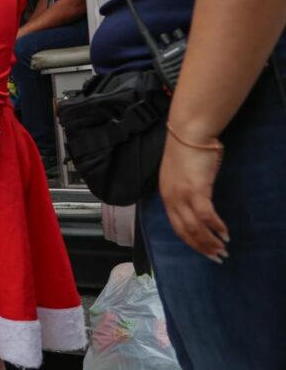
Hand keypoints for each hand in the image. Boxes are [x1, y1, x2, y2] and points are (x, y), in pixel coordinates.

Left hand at [158, 129, 228, 262]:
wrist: (189, 133)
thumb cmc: (186, 151)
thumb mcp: (179, 175)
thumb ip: (183, 190)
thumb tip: (195, 205)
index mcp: (166, 196)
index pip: (176, 226)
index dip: (190, 241)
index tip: (203, 251)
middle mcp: (171, 199)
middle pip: (184, 231)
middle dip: (201, 247)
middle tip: (216, 257)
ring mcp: (182, 195)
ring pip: (194, 227)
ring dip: (209, 241)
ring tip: (223, 249)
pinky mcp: (196, 190)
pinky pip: (206, 215)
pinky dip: (216, 226)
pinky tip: (225, 232)